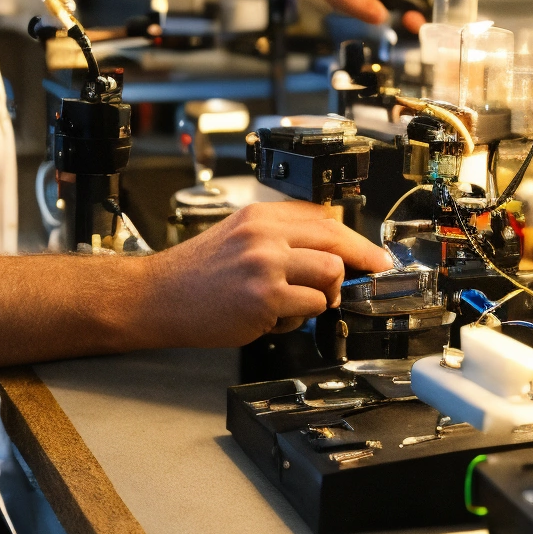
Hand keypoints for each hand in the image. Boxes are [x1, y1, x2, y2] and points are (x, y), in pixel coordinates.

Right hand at [134, 201, 387, 348]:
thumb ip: (278, 238)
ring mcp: (265, 264)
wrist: (158, 297)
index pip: (323, 217)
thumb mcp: (237, 237)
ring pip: (331, 274)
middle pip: (336, 239)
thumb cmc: (195, 275)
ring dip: (322, 295)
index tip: (373, 254)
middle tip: (374, 274)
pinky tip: (272, 317)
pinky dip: (299, 317)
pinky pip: (311, 307)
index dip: (355, 238)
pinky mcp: (265, 297)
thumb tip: (327, 250)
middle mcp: (264, 234)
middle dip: (363, 261)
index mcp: (259, 216)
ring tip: (293, 303)